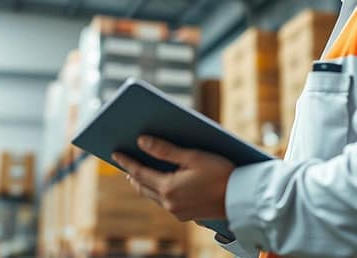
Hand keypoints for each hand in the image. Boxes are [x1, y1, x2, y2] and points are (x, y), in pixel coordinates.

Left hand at [112, 135, 234, 221]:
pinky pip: (165, 201)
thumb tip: (141, 141)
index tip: (115, 152)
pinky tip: (161, 182)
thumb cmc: (221, 173)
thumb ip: (165, 149)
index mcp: (168, 188)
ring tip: (139, 171)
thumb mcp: (193, 156)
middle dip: (133, 173)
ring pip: (153, 195)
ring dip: (145, 182)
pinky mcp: (186, 215)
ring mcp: (177, 211)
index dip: (126, 161)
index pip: (139, 172)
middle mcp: (170, 203)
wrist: (242, 198)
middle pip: (143, 186)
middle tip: (125, 161)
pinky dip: (158, 190)